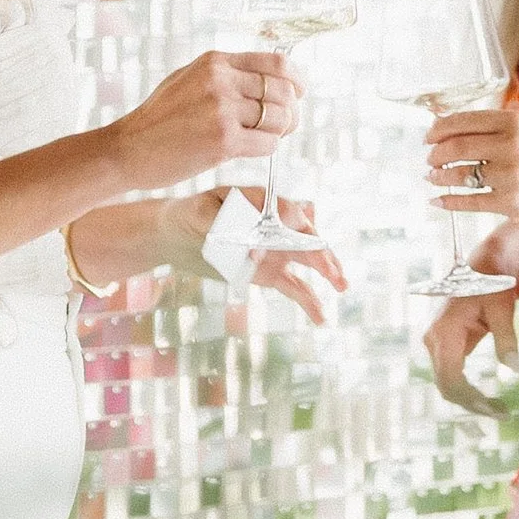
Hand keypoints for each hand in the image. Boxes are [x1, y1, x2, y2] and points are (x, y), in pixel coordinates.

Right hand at [106, 45, 302, 195]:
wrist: (127, 149)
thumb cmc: (158, 120)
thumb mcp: (188, 80)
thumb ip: (224, 75)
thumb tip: (267, 79)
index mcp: (215, 61)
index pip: (275, 63)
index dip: (296, 79)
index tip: (299, 92)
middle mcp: (221, 81)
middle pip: (283, 92)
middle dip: (291, 111)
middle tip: (284, 124)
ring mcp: (223, 111)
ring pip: (279, 119)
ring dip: (280, 132)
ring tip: (265, 137)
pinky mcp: (224, 141)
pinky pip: (267, 144)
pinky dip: (266, 149)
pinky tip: (251, 149)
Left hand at [160, 189, 345, 321]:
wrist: (177, 234)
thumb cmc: (189, 214)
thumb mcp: (199, 213)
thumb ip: (223, 222)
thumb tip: (250, 242)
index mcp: (263, 201)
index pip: (287, 211)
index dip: (289, 225)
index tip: (276, 240)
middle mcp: (276, 224)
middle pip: (306, 236)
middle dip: (320, 251)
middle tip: (330, 269)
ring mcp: (277, 249)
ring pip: (308, 260)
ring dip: (327, 271)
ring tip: (342, 285)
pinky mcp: (270, 272)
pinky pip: (295, 286)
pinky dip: (309, 301)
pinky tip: (321, 317)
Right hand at [425, 284, 518, 414]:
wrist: (480, 268)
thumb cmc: (492, 284)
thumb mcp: (502, 308)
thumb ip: (506, 339)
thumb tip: (515, 370)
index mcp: (445, 331)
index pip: (451, 377)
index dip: (471, 398)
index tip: (494, 409)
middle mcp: (434, 340)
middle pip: (446, 385)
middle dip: (471, 403)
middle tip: (501, 413)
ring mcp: (435, 344)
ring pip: (446, 382)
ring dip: (469, 399)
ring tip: (497, 409)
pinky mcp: (442, 346)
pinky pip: (450, 374)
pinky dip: (467, 389)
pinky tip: (486, 398)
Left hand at [426, 92, 518, 238]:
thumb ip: (495, 129)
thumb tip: (450, 127)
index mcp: (515, 123)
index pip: (465, 120)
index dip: (440, 129)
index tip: (429, 136)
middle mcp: (512, 146)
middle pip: (457, 146)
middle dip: (436, 154)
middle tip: (429, 159)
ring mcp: (510, 175)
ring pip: (461, 174)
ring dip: (439, 176)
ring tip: (433, 177)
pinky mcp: (510, 202)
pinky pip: (469, 201)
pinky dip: (449, 201)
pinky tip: (438, 200)